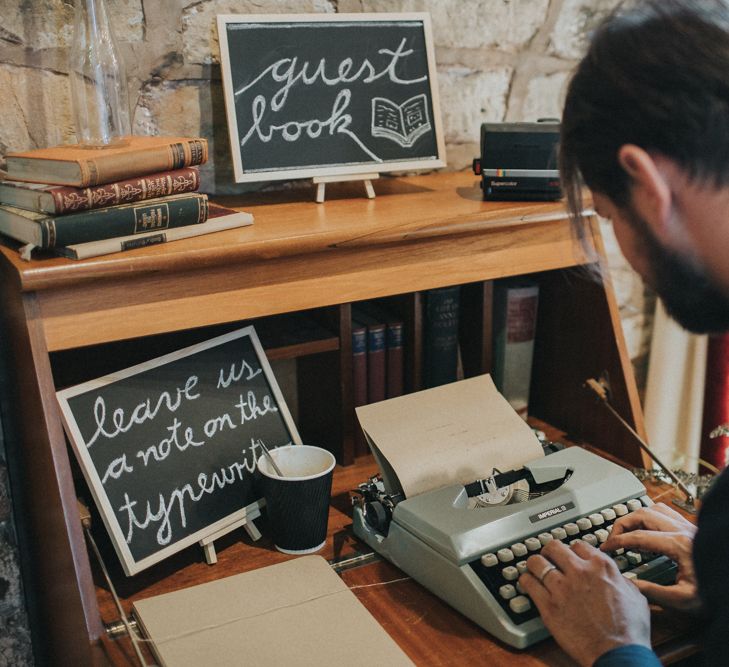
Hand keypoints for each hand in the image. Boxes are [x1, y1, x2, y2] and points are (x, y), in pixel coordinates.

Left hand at [520, 540, 651, 666]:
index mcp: (601, 566)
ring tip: (534, 569)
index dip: (572, 551)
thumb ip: (622, 581)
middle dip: (550, 552)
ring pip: (537, 562)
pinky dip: (526, 581)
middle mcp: (579, 571)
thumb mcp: (636, 597)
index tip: (569, 556)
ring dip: (535, 564)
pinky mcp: (548, 605)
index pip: (578, 545)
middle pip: (554, 547)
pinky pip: (528, 583)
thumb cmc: (630, 631)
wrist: (618, 655)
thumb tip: (617, 578)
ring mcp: (562, 587)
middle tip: (548, 558)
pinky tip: (527, 583)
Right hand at [601, 502, 700, 611]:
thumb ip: (653, 592)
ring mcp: (689, 527)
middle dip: (622, 524)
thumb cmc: (717, 593)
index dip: (617, 541)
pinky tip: (648, 529)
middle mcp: (683, 530)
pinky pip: (666, 512)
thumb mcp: (683, 601)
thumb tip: (629, 584)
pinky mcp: (693, 530)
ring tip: (627, 531)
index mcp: (678, 545)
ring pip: (654, 508)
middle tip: (612, 538)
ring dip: (636, 517)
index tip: (605, 548)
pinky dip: (651, 516)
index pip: (638, 536)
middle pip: (642, 514)